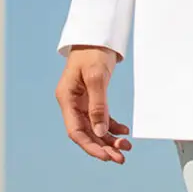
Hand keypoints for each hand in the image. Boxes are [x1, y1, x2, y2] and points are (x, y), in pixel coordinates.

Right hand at [55, 46, 132, 163]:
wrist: (97, 34)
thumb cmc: (93, 51)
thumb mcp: (96, 77)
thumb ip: (98, 105)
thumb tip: (101, 131)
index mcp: (67, 99)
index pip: (76, 131)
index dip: (90, 146)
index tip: (106, 156)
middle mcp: (72, 103)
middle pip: (86, 132)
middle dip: (102, 147)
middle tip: (120, 158)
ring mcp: (82, 101)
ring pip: (95, 127)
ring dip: (109, 139)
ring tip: (125, 148)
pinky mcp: (92, 97)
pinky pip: (101, 117)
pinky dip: (112, 126)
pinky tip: (124, 131)